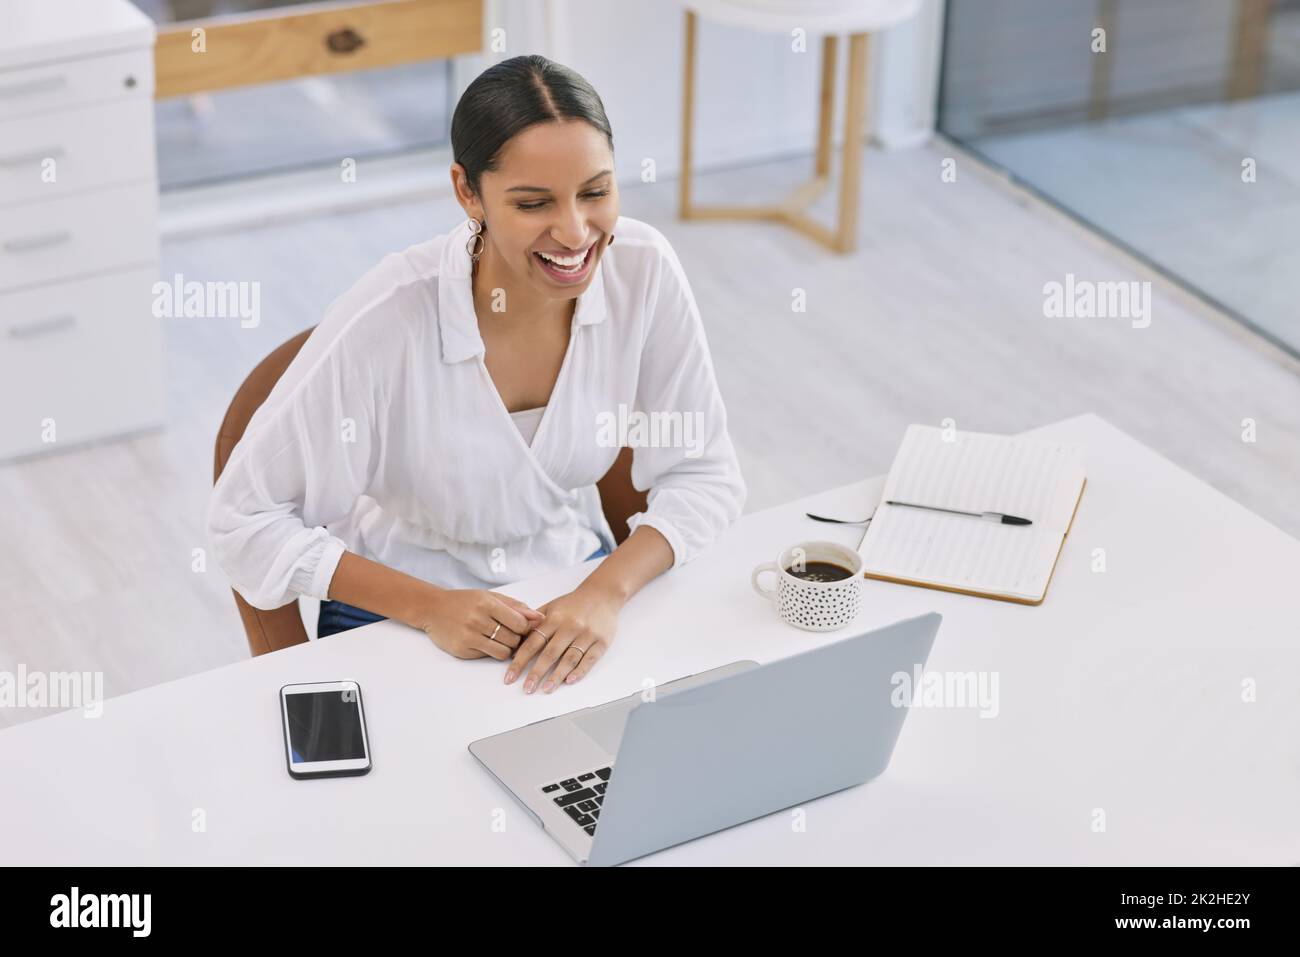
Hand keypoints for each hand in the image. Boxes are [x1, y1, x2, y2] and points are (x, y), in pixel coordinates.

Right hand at [417, 588, 543, 659]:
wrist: (433, 609)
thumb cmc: (464, 601)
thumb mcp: (490, 597)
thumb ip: (516, 607)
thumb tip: (540, 618)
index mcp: (487, 604)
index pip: (519, 623)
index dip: (525, 628)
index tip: (521, 626)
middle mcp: (477, 620)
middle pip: (513, 639)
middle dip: (516, 638)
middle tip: (509, 633)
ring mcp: (469, 637)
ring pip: (503, 652)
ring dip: (506, 648)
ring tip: (499, 638)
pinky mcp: (463, 651)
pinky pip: (488, 656)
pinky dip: (491, 651)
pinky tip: (484, 641)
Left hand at [504, 584, 623, 692]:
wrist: (603, 594)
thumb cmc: (574, 603)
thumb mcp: (551, 606)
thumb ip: (534, 623)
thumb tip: (515, 644)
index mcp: (554, 618)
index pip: (533, 643)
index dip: (520, 661)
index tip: (510, 677)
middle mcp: (570, 626)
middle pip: (550, 653)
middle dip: (536, 673)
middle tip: (526, 689)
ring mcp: (587, 635)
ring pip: (569, 658)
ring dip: (557, 676)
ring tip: (546, 689)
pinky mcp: (602, 642)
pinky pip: (590, 659)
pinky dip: (580, 671)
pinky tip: (569, 681)